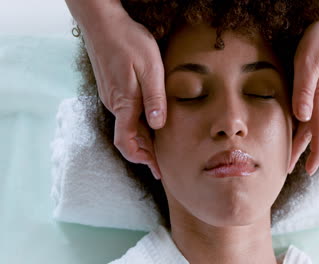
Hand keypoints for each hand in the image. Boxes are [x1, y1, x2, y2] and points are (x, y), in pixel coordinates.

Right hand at [80, 6, 164, 178]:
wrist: (103, 22)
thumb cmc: (128, 41)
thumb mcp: (149, 68)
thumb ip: (154, 98)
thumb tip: (158, 126)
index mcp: (124, 103)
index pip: (126, 142)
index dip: (142, 158)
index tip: (156, 170)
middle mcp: (115, 104)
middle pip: (129, 138)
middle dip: (146, 154)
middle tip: (162, 166)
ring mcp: (112, 97)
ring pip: (128, 127)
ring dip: (143, 141)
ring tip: (159, 150)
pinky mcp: (114, 89)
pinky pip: (127, 115)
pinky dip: (139, 126)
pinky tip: (151, 125)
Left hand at [287, 11, 318, 175]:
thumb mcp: (309, 63)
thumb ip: (304, 91)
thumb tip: (302, 118)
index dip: (314, 155)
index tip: (307, 171)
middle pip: (316, 133)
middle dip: (303, 152)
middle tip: (289, 167)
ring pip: (316, 123)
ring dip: (304, 139)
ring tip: (293, 151)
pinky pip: (318, 112)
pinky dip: (308, 125)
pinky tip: (302, 123)